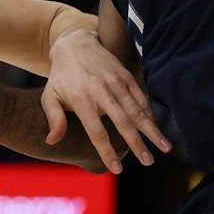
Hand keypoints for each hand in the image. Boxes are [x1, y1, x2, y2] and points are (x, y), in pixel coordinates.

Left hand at [43, 29, 167, 172]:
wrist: (75, 44)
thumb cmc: (61, 77)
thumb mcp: (50, 97)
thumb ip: (54, 119)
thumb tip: (51, 142)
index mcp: (82, 100)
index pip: (97, 131)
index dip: (107, 151)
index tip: (116, 169)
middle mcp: (102, 91)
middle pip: (123, 122)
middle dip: (138, 143)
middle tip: (148, 161)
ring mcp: (116, 82)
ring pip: (137, 110)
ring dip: (152, 129)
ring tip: (164, 147)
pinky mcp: (126, 76)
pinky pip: (141, 96)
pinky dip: (150, 113)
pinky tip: (158, 127)